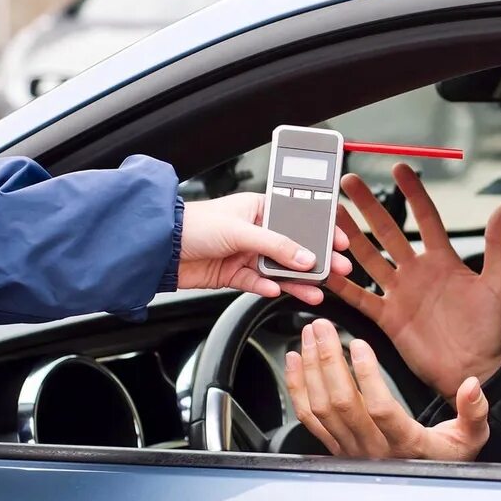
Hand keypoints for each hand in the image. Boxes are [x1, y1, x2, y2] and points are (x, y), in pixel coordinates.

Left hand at [179, 193, 351, 304]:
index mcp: (259, 208)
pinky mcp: (233, 274)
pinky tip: (277, 291)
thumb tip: (304, 257)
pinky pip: (258, 283)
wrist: (160, 248)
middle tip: (338, 270)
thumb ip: (276, 245)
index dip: (320, 230)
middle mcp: (254, 230)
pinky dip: (268, 288)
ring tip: (315, 291)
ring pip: (278, 269)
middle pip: (292, 247)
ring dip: (296, 280)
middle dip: (316, 260)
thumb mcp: (241, 230)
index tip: (340, 241)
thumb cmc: (193, 223)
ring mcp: (245, 253)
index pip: (298, 219)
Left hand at [286, 319, 488, 460]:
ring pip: (321, 409)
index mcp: (406, 444)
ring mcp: (349, 449)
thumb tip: (472, 385)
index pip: (380, 410)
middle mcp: (373, 450)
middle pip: (341, 404)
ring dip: (311, 369)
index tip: (358, 345)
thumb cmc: (445, 459)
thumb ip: (473, 411)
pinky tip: (295, 361)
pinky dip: (297, 387)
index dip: (366, 377)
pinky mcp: (335, 446)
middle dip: (327, 360)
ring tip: (309, 335)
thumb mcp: (471, 437)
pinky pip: (309, 418)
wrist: (423, 488)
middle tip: (322, 326)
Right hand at [327, 164, 500, 398]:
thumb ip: (497, 245)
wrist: (474, 369)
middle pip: (388, 231)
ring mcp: (400, 293)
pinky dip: (343, 284)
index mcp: (444, 261)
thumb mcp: (498, 284)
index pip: (425, 218)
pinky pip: (360, 296)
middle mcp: (418, 272)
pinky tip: (328, 269)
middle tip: (351, 183)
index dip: (413, 193)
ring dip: (350, 236)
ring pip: (369, 257)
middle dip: (369, 206)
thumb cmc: (489, 331)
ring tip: (332, 214)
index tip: (400, 168)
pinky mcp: (388, 317)